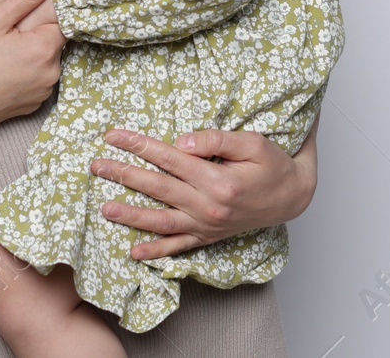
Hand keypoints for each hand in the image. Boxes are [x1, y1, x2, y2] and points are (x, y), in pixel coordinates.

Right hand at [0, 0, 66, 135]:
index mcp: (44, 48)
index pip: (62, 16)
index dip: (44, 8)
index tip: (24, 9)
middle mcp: (51, 72)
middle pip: (52, 38)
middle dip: (33, 30)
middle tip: (2, 32)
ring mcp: (43, 91)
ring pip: (44, 58)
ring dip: (29, 50)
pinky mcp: (33, 104)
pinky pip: (36, 77)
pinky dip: (24, 70)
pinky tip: (0, 69)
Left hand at [90, 125, 317, 259]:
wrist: (293, 197)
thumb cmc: (272, 165)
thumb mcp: (252, 143)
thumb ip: (215, 140)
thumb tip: (179, 143)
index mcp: (217, 179)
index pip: (168, 158)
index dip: (139, 145)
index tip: (113, 136)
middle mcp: (208, 205)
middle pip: (157, 188)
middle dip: (124, 175)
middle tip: (96, 166)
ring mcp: (207, 225)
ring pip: (161, 221)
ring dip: (130, 215)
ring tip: (104, 209)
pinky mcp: (208, 237)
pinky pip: (178, 247)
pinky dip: (156, 253)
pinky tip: (134, 253)